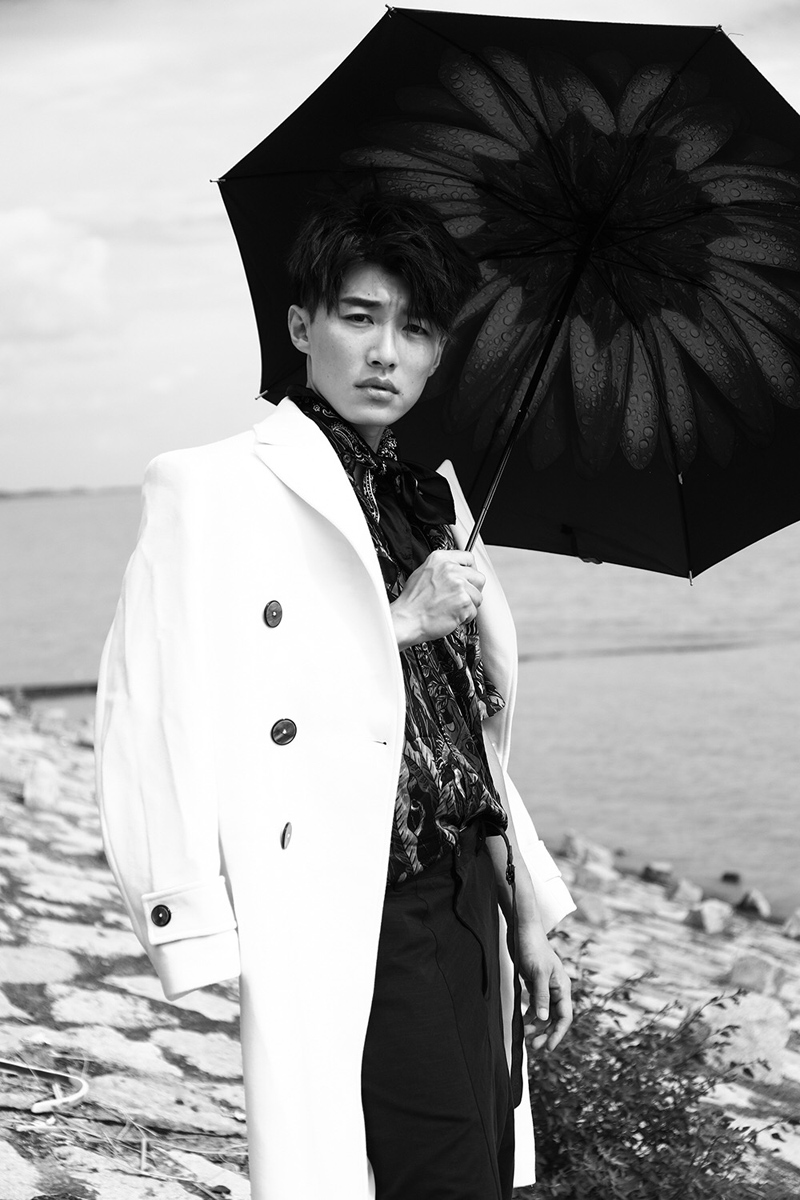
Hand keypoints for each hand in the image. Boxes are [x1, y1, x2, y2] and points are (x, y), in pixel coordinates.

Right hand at [390, 550, 484, 648]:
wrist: (407, 619)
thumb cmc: (412, 601)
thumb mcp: (422, 573)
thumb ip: (442, 568)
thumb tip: (457, 570)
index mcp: (440, 559)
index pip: (468, 558)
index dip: (470, 570)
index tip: (468, 578)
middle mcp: (450, 569)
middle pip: (478, 577)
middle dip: (472, 590)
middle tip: (461, 598)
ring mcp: (458, 585)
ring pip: (478, 596)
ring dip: (469, 605)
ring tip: (452, 608)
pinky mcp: (463, 601)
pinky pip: (474, 611)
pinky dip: (465, 617)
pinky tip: (451, 615)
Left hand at [517, 921, 572, 1051]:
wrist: (523, 931)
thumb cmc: (533, 949)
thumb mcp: (537, 973)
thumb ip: (541, 996)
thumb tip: (543, 1019)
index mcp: (562, 987)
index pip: (564, 1016)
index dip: (558, 1033)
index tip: (548, 1047)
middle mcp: (557, 989)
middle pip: (555, 1017)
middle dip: (546, 1032)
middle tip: (533, 1046)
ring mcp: (546, 986)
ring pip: (545, 1013)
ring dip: (537, 1025)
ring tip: (526, 1035)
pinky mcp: (535, 983)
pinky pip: (536, 1004)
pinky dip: (531, 1014)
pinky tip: (523, 1022)